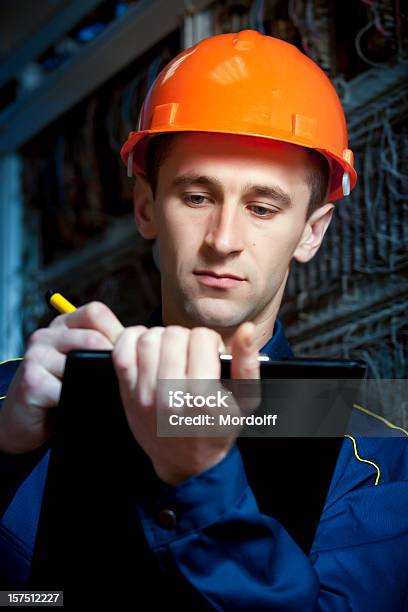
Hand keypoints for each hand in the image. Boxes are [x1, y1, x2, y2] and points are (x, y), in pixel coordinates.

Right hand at [0, 302, 122, 454]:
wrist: (22, 418)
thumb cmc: (59, 388)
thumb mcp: (78, 361)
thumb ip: (101, 348)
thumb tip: (139, 346)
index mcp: (63, 325)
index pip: (95, 312)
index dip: (118, 332)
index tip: (132, 352)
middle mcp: (46, 336)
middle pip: (91, 336)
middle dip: (114, 357)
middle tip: (126, 376)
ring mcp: (36, 357)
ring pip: (81, 359)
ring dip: (100, 378)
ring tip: (110, 390)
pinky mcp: (32, 383)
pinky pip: (66, 388)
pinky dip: (83, 399)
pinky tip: (87, 404)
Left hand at [112, 323, 259, 484]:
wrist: (189, 464)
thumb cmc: (219, 429)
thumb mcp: (245, 401)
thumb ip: (248, 362)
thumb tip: (247, 329)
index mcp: (203, 395)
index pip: (202, 338)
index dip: (209, 340)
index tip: (210, 352)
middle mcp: (171, 394)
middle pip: (173, 335)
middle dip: (185, 338)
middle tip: (190, 352)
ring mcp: (146, 394)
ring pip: (147, 339)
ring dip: (160, 337)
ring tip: (170, 349)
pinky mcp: (128, 395)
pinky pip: (121, 354)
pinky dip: (129, 340)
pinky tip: (144, 346)